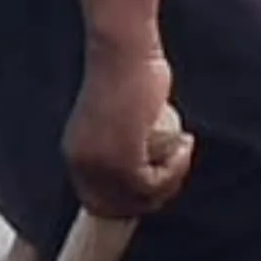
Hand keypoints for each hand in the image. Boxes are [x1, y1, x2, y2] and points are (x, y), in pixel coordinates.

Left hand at [63, 53, 194, 218]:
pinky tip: (185, 142)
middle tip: (176, 170)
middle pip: (119, 208)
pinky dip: (176, 168)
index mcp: (75, 155)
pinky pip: (154, 183)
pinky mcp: (122, 161)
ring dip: (170, 181)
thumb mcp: (119, 116)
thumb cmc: (125, 74)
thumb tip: (144, 166)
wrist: (123, 52)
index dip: (131, 200)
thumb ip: (123, 143)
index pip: (98, 200)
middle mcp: (83, 165)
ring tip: (182, 150)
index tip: (159, 183)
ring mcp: (101, 165)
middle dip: (153, 198)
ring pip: (141, 197)